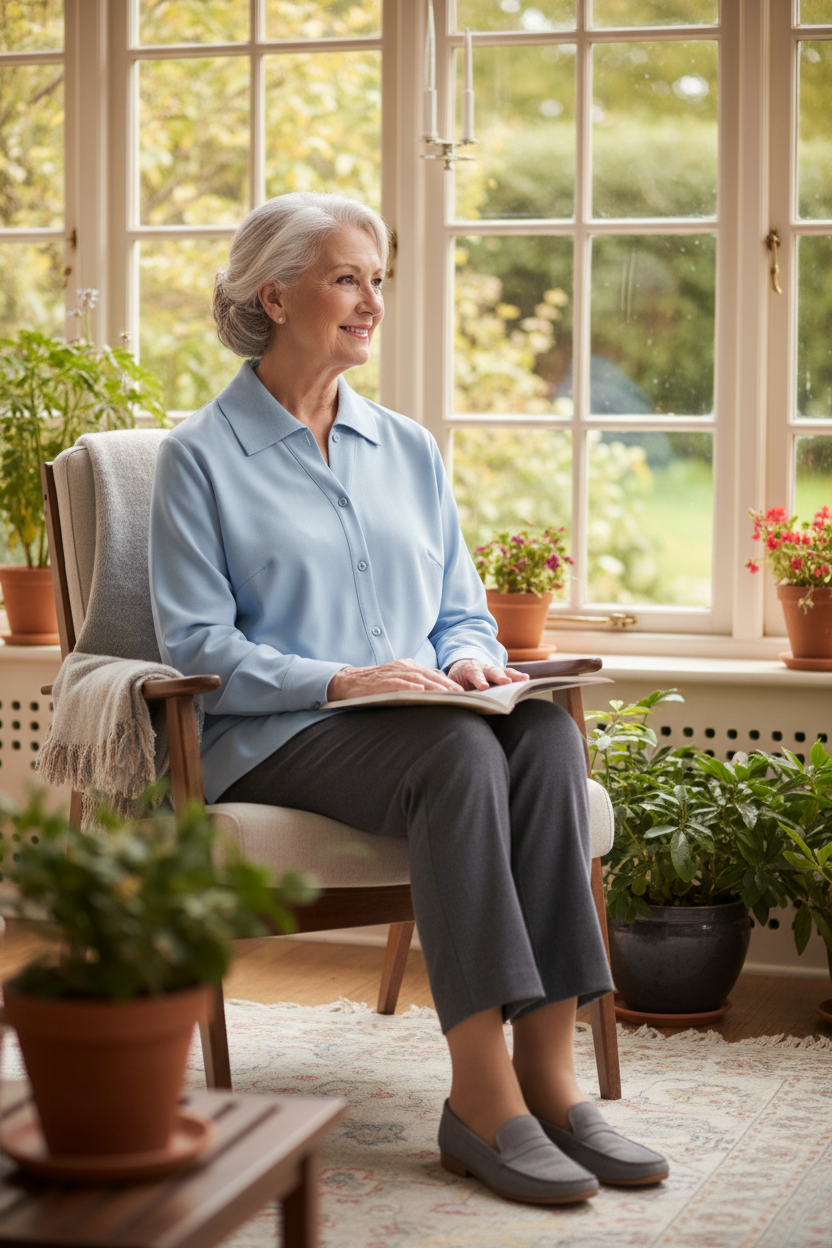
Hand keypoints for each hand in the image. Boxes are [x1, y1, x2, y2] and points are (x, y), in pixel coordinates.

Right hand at [327, 658, 464, 701]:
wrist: (349, 682)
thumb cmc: (376, 684)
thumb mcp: (399, 679)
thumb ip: (417, 680)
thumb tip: (437, 686)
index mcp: (409, 666)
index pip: (433, 673)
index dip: (448, 682)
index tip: (462, 692)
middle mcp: (403, 667)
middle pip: (429, 674)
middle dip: (446, 684)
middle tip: (460, 694)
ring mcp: (393, 673)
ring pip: (417, 678)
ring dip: (433, 686)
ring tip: (446, 694)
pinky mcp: (382, 682)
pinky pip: (398, 683)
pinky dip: (410, 686)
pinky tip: (419, 691)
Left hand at [446, 659, 529, 691]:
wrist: (462, 669)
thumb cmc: (457, 679)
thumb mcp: (452, 684)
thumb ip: (453, 691)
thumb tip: (452, 700)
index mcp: (469, 669)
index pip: (475, 674)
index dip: (479, 680)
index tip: (484, 687)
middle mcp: (483, 668)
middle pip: (492, 671)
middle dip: (499, 677)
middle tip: (506, 683)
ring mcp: (493, 671)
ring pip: (504, 672)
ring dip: (513, 676)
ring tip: (524, 679)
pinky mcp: (500, 675)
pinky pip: (510, 675)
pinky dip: (517, 677)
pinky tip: (526, 680)